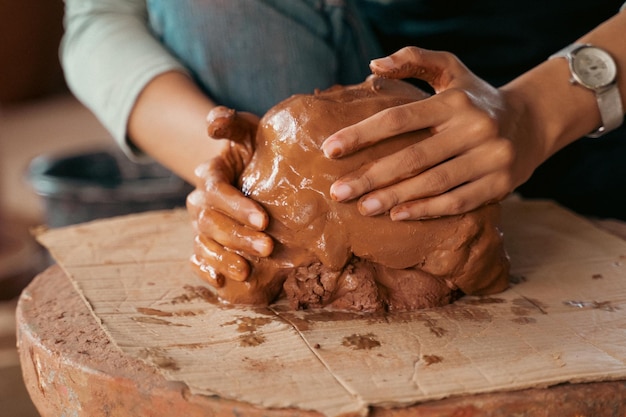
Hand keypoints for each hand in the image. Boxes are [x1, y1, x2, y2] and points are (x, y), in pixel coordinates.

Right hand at [187, 106, 272, 287]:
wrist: (255, 169)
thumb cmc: (258, 148)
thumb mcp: (249, 130)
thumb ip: (231, 124)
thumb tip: (213, 123)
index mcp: (211, 173)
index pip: (217, 190)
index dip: (237, 207)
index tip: (264, 221)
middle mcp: (201, 200)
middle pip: (211, 221)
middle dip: (238, 236)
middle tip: (267, 247)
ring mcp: (201, 223)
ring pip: (204, 242)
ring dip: (224, 257)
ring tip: (247, 270)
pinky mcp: (204, 242)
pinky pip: (196, 258)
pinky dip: (206, 270)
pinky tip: (223, 282)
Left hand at [321, 46, 544, 219]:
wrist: (532, 121)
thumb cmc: (475, 98)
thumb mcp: (450, 70)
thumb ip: (413, 61)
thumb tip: (373, 66)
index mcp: (454, 101)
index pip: (399, 119)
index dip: (362, 134)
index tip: (330, 150)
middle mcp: (475, 128)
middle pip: (413, 157)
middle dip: (371, 176)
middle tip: (338, 192)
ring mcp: (490, 157)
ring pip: (434, 183)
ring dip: (394, 197)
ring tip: (362, 207)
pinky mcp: (501, 183)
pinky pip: (458, 201)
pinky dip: (426, 210)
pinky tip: (398, 214)